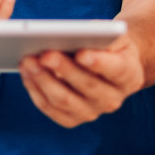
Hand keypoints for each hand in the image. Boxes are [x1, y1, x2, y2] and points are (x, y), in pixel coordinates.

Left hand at [18, 35, 145, 127]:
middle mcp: (112, 100)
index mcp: (129, 75)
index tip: (81, 53)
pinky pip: (50, 108)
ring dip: (43, 80)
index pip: (116, 70)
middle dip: (63, 69)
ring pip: (64, 100)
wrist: (108, 67)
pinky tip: (26, 73)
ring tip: (28, 61)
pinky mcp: (71, 119)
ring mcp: (92, 112)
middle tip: (45, 54)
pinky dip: (36, 90)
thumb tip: (76, 35)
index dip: (98, 63)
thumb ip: (102, 34)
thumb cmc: (108, 45)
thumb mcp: (113, 35)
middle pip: (86, 86)